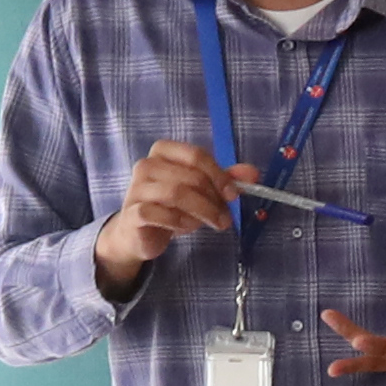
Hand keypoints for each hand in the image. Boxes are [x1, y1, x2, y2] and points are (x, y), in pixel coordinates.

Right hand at [93, 141, 247, 295]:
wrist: (139, 233)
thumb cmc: (171, 207)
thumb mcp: (201, 191)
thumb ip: (225, 180)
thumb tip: (253, 173)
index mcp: (164, 151)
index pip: (197, 155)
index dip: (219, 174)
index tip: (234, 194)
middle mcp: (147, 165)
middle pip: (191, 176)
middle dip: (214, 199)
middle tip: (225, 217)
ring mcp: (137, 188)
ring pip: (176, 193)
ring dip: (202, 211)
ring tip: (214, 223)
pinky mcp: (132, 212)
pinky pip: (159, 213)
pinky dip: (179, 222)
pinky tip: (186, 228)